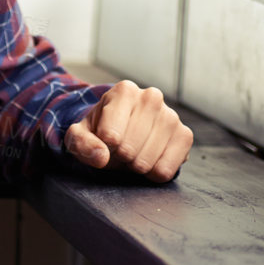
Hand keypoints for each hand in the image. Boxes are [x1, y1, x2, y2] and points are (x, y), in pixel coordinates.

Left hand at [63, 81, 193, 181]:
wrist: (122, 133)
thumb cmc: (100, 132)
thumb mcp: (79, 136)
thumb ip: (82, 144)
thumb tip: (101, 156)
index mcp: (124, 91)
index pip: (110, 135)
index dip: (104, 147)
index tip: (105, 140)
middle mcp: (151, 97)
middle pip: (129, 150)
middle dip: (120, 157)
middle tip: (120, 149)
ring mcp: (171, 116)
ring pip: (147, 162)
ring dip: (136, 166)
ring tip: (134, 152)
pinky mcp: (184, 135)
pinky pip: (167, 169)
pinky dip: (154, 173)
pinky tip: (150, 159)